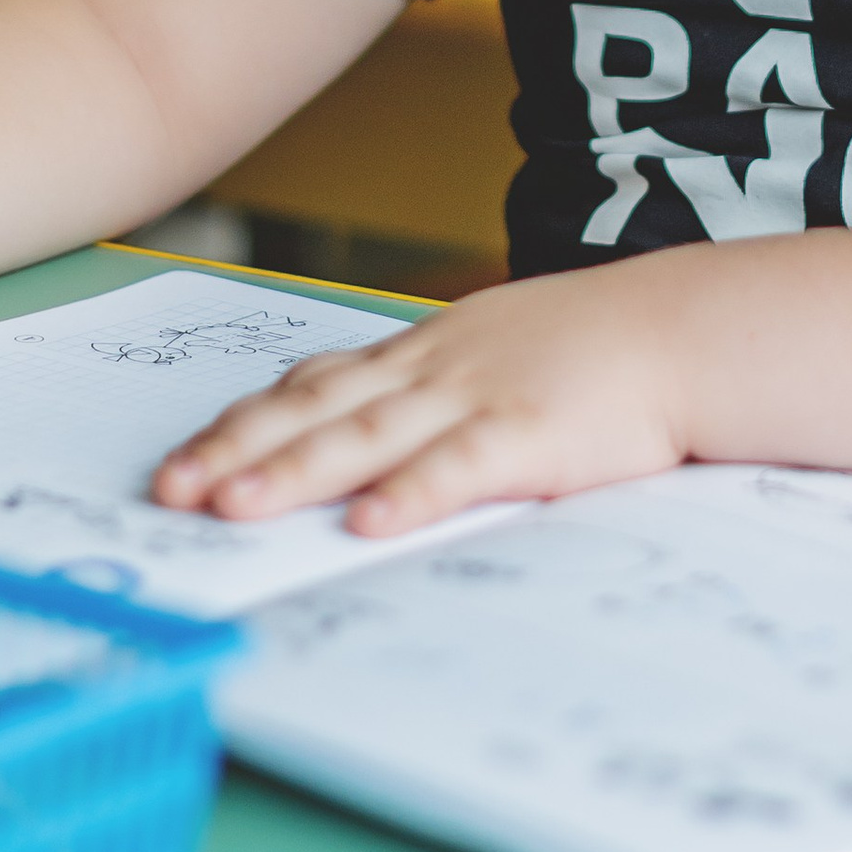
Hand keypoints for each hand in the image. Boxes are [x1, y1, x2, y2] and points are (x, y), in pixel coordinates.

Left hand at [150, 262, 693, 535]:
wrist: (681, 328)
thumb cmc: (590, 349)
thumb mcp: (489, 351)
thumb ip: (424, 388)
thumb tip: (360, 434)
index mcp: (420, 353)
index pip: (309, 387)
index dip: (241, 424)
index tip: (182, 459)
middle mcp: (431, 370)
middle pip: (316, 411)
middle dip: (237, 452)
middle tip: (170, 492)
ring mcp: (477, 397)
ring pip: (367, 436)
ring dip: (295, 472)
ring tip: (234, 507)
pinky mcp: (531, 433)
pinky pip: (460, 466)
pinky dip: (411, 493)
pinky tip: (368, 522)